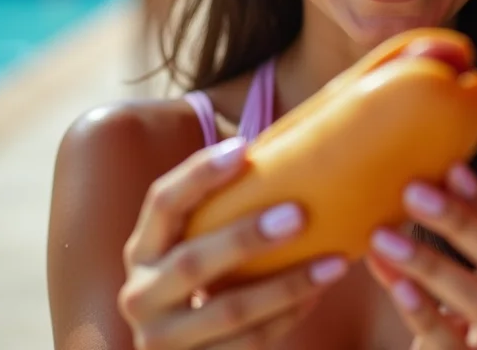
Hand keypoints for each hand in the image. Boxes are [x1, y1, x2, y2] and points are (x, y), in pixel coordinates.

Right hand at [118, 137, 348, 348]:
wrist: (178, 349)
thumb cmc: (203, 271)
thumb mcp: (194, 239)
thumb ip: (221, 205)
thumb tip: (281, 147)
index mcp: (144, 247)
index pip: (163, 202)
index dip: (200, 174)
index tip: (245, 148)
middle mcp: (142, 294)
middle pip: (193, 262)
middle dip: (247, 237)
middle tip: (299, 213)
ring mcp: (163, 340)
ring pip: (228, 311)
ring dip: (287, 285)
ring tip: (335, 262)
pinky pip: (247, 345)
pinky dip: (288, 317)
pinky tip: (319, 293)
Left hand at [366, 164, 476, 348]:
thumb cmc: (459, 339)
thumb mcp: (466, 294)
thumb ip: (461, 248)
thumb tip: (431, 176)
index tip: (450, 167)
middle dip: (461, 223)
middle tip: (412, 192)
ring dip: (431, 263)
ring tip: (382, 236)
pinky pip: (451, 345)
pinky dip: (424, 313)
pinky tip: (397, 285)